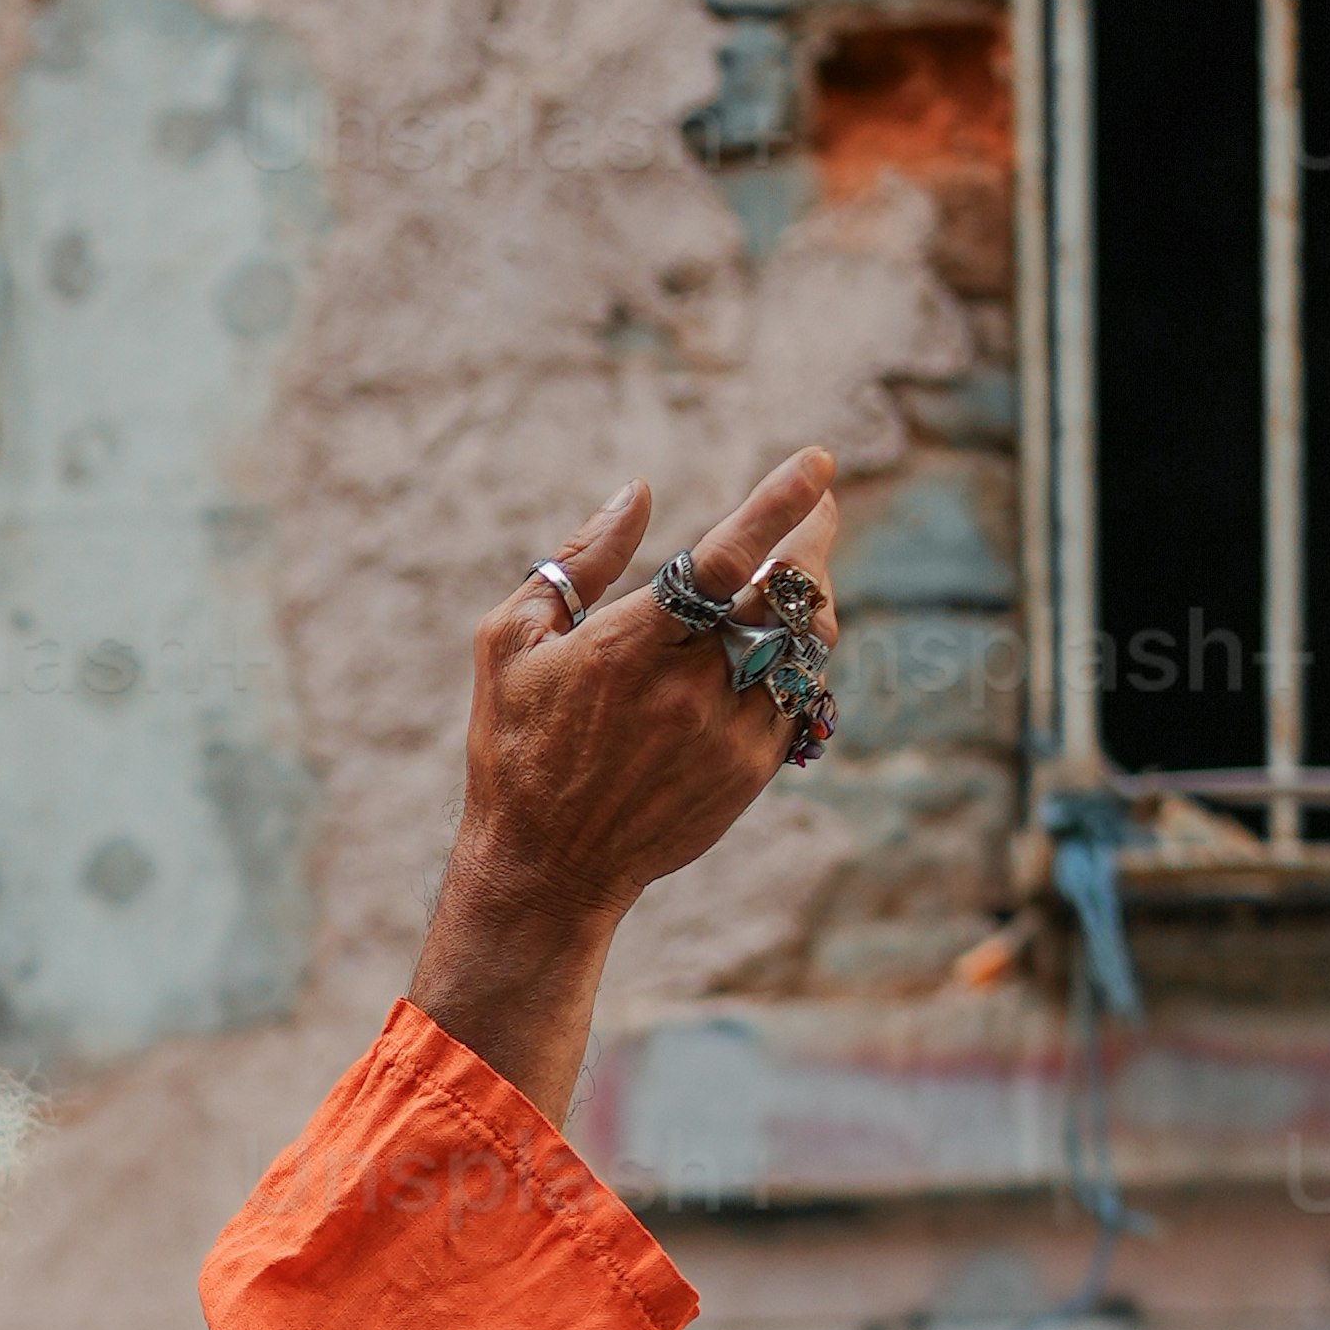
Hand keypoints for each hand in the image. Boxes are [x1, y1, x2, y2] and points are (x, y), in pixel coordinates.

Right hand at [410, 445, 841, 1129]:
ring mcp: (729, 733)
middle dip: (811, 541)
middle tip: (816, 511)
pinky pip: (800, 698)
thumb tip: (638, 495)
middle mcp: (691, 687)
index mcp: (632, 645)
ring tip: (795, 575)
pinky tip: (776, 648)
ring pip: (806, 647)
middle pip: (788, 596)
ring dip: (810, 601)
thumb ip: (579, 561)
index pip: (728, 557)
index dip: (780, 503)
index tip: (818, 463)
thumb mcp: (511, 643)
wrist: (548, 867)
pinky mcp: (751, 772)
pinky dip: (799, 661)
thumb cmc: (517, 746)